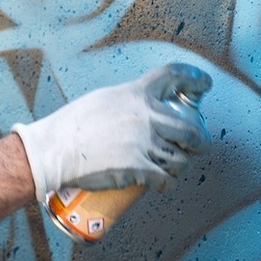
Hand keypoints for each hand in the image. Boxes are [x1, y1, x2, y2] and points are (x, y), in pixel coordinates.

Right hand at [12, 63, 212, 199]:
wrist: (55, 150)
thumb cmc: (72, 125)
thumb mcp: (103, 100)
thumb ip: (126, 100)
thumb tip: (140, 106)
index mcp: (136, 94)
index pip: (173, 75)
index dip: (195, 78)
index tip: (204, 84)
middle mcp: (145, 116)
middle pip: (191, 128)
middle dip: (200, 140)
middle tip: (198, 145)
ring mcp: (144, 143)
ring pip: (181, 157)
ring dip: (181, 165)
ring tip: (174, 167)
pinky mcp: (139, 168)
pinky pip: (166, 179)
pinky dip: (167, 184)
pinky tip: (163, 185)